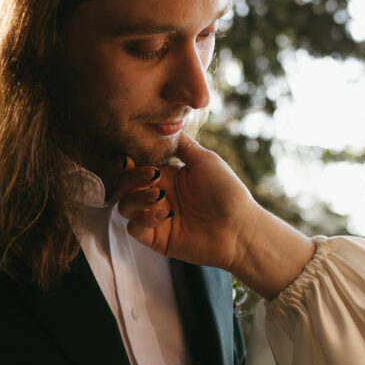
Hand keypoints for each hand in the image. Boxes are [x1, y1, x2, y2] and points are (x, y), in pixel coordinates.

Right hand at [114, 133, 259, 271]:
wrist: (240, 228)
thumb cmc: (227, 192)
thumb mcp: (205, 160)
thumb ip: (182, 145)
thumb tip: (166, 126)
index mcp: (166, 176)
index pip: (135, 167)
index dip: (128, 163)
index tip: (130, 158)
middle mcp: (157, 195)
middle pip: (124, 186)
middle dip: (130, 178)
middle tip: (151, 175)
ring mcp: (155, 218)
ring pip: (124, 207)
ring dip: (136, 198)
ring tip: (159, 195)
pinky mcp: (157, 239)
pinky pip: (134, 228)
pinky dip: (143, 220)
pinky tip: (165, 214)